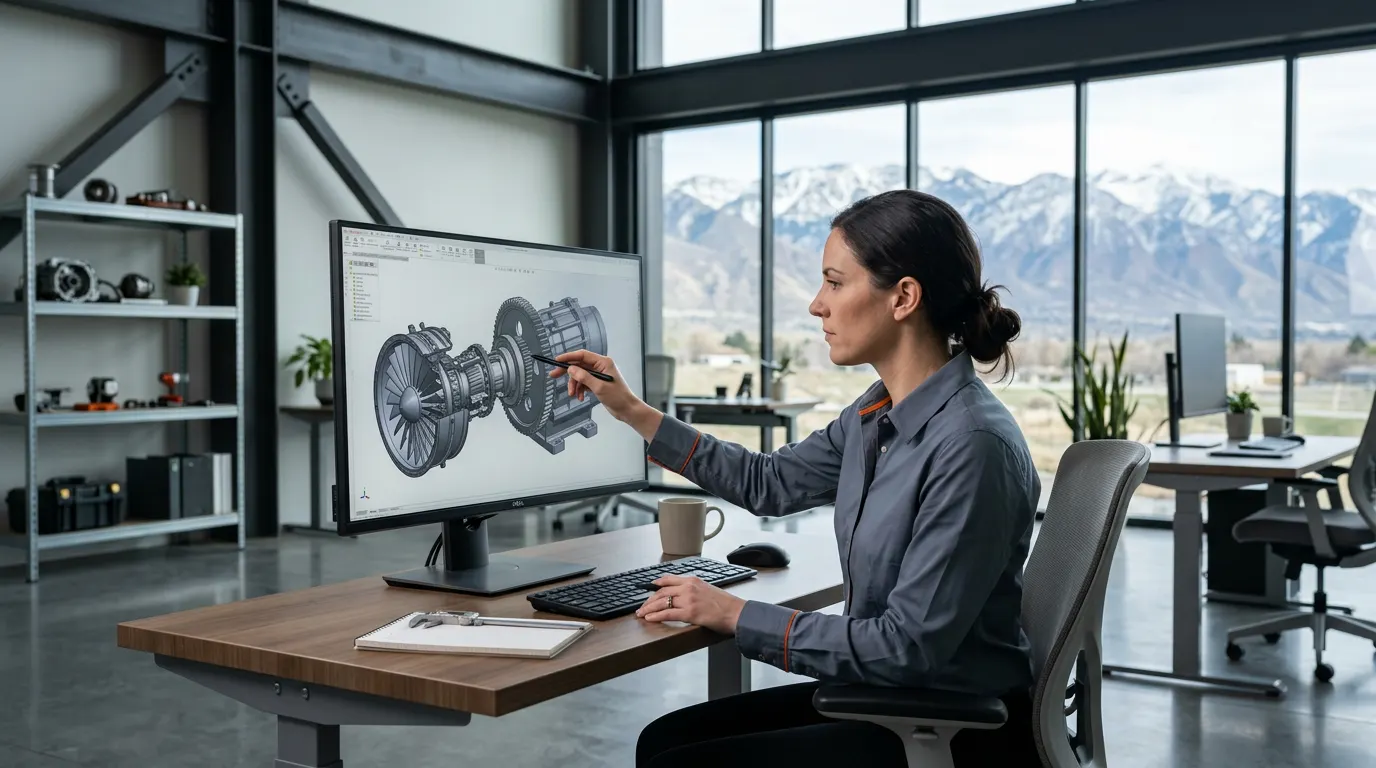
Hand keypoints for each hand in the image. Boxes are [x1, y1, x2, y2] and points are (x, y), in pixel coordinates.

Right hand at [548, 350, 662, 439]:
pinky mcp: (597, 383)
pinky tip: (580, 397)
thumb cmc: (618, 397)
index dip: (568, 357)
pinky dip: (580, 390)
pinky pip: (584, 383)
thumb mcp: (599, 387)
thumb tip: (571, 369)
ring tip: (572, 395)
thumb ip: (584, 377)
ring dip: (574, 385)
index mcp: (603, 362)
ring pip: (580, 376)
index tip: (557, 360)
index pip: (582, 355)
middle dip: (567, 372)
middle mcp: (601, 366)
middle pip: (579, 365)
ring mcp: (599, 375)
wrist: (627, 409)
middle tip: (553, 375)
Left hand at [635, 575, 745, 634]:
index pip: (669, 580)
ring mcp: (688, 599)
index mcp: (693, 580)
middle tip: (642, 606)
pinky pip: (667, 613)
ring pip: (662, 602)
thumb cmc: (725, 604)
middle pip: (662, 592)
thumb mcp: (708, 589)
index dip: (656, 584)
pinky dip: (656, 616)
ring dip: (649, 608)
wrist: (736, 612)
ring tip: (641, 614)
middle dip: (649, 600)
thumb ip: (694, 589)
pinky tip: (650, 618)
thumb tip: (682, 595)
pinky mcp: (690, 613)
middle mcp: (689, 587)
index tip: (649, 588)